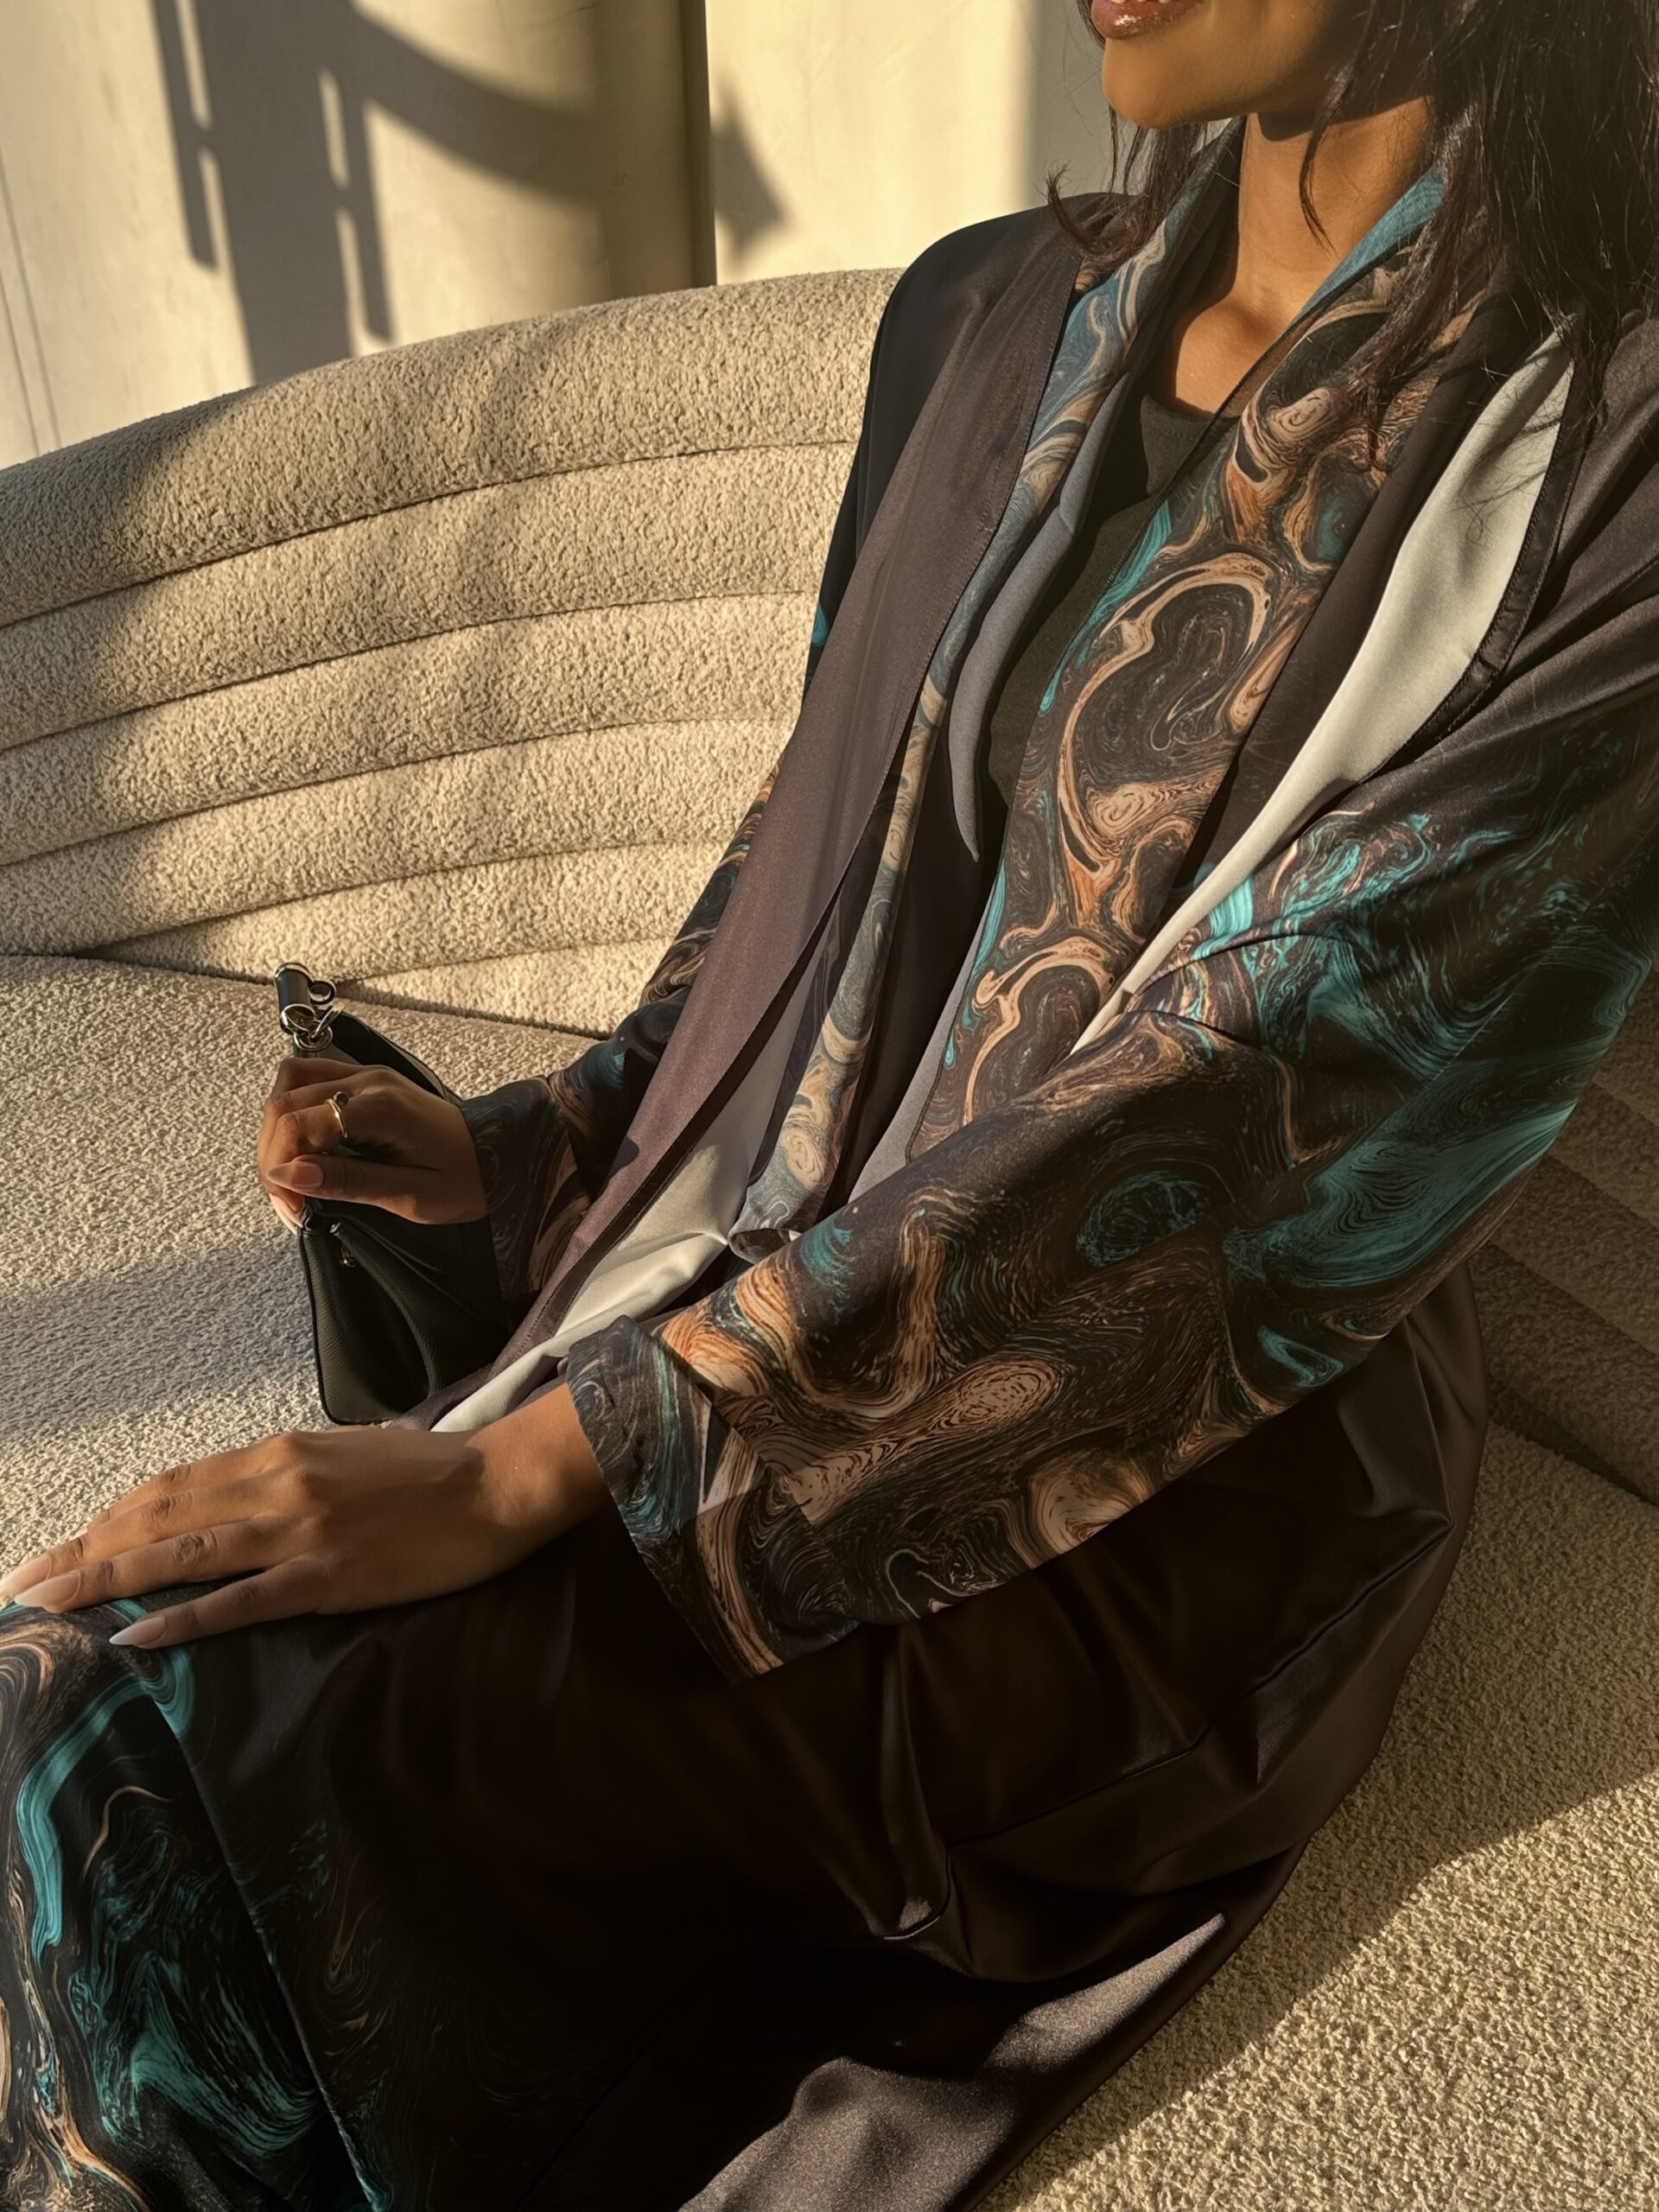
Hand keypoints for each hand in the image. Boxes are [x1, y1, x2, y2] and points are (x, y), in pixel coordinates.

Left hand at [0, 1386, 608, 1648]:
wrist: (500, 1485)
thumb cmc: (432, 1474)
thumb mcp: (347, 1456)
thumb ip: (291, 1475)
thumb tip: (245, 1497)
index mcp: (280, 1453)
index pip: (170, 1486)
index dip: (108, 1519)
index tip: (62, 1547)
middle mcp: (277, 1483)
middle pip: (156, 1516)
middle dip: (82, 1551)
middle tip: (21, 1584)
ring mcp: (300, 1529)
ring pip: (180, 1553)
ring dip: (103, 1580)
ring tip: (44, 1608)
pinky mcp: (329, 1575)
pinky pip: (241, 1599)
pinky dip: (181, 1616)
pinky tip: (132, 1634)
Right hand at [258, 1053, 487, 1229]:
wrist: (500, 1155)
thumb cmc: (465, 1179)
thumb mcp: (411, 1195)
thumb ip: (348, 1183)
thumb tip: (290, 1175)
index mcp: (381, 1108)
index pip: (298, 1124)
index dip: (280, 1168)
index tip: (292, 1207)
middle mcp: (369, 1081)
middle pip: (284, 1102)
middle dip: (273, 1155)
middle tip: (288, 1201)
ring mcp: (367, 1075)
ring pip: (290, 1083)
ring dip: (277, 1130)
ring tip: (291, 1175)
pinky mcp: (367, 1080)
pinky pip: (310, 1080)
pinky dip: (293, 1112)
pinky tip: (304, 1148)